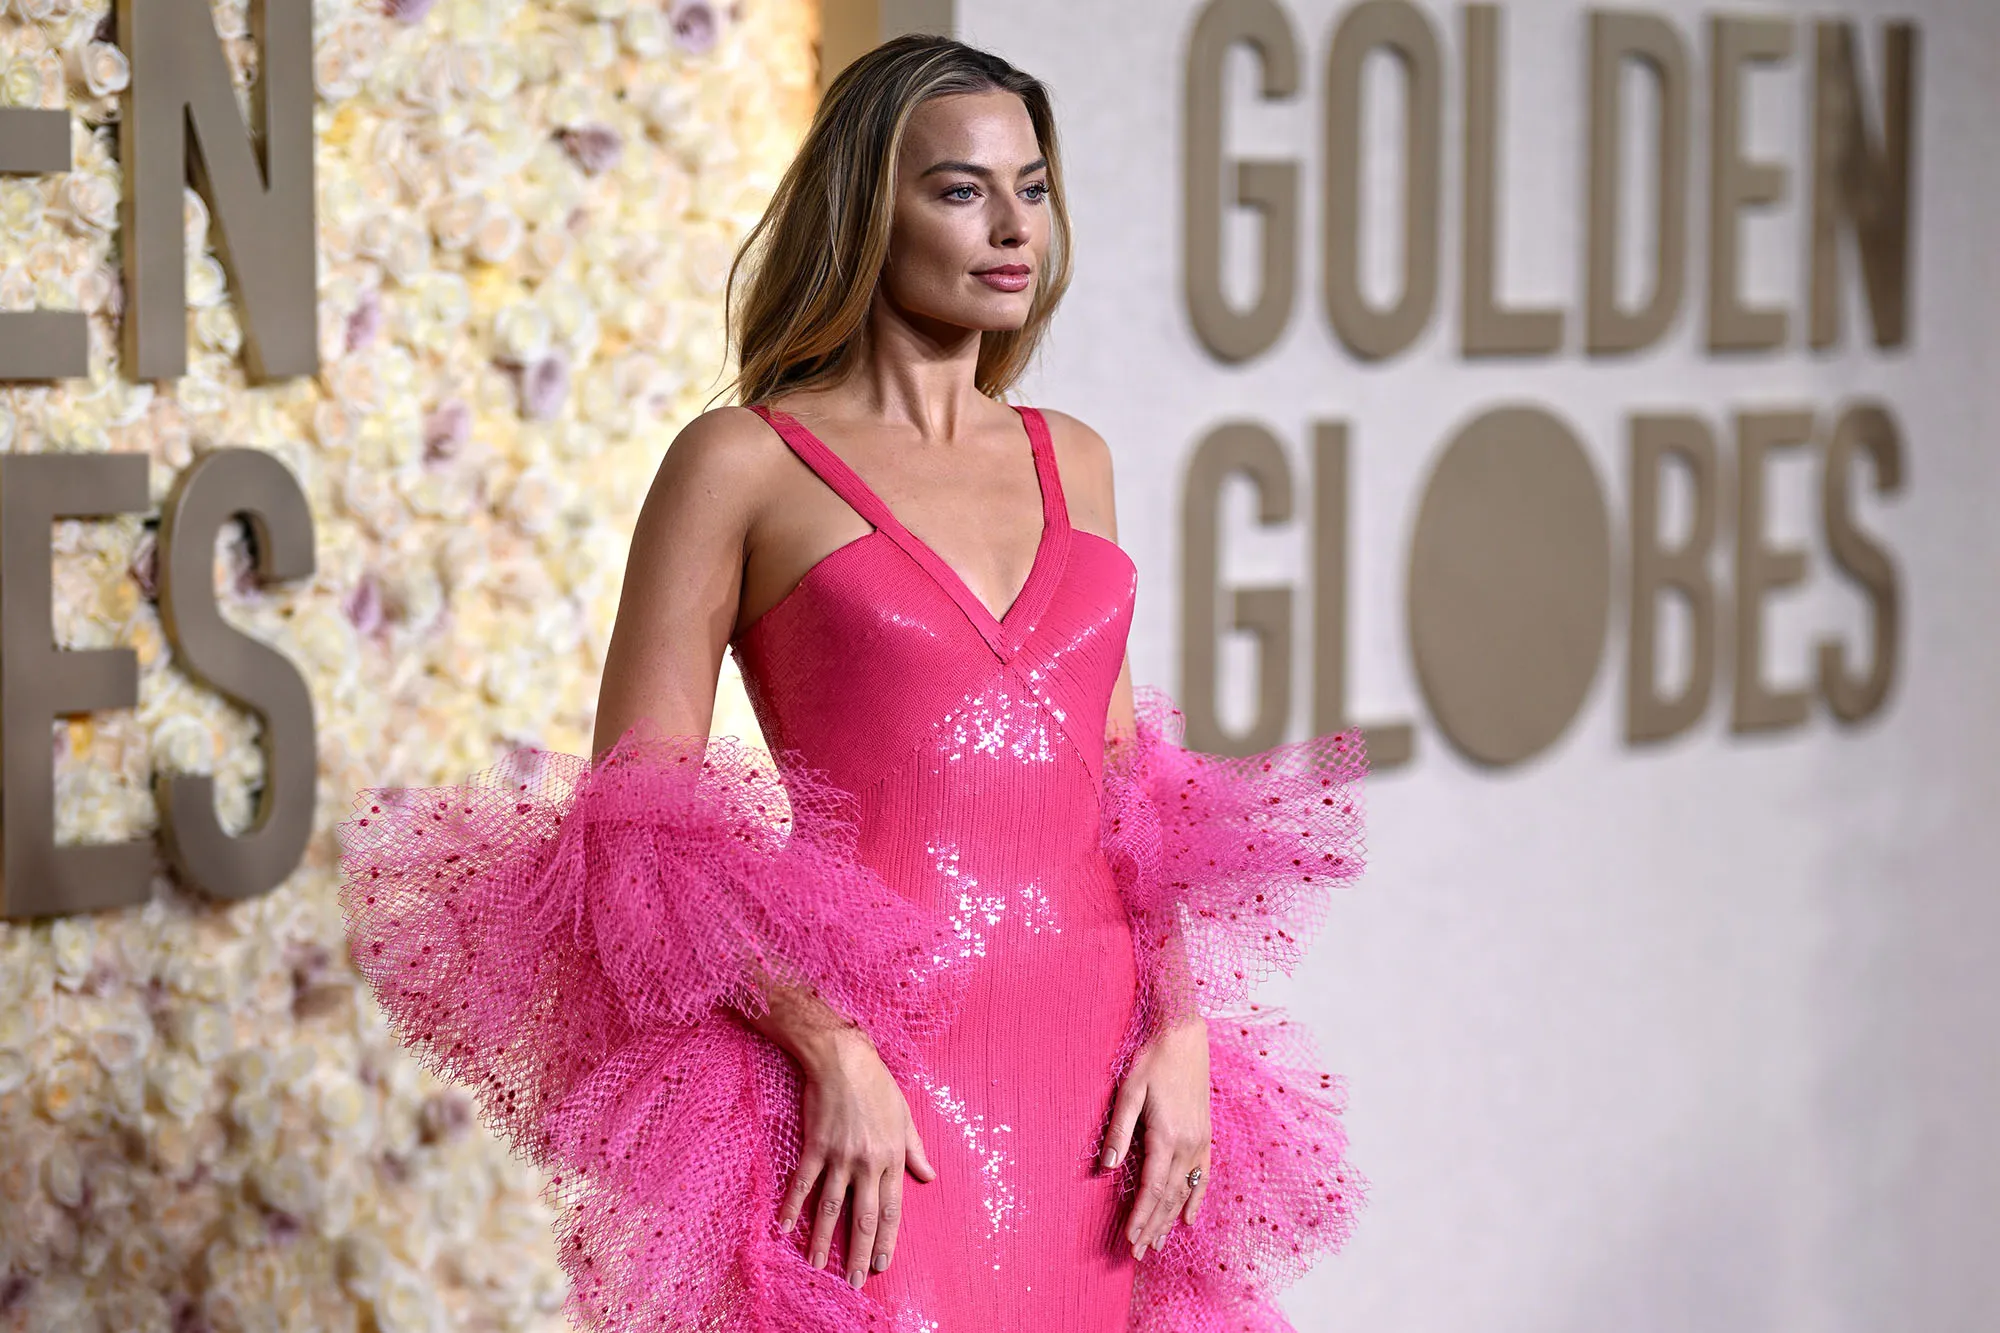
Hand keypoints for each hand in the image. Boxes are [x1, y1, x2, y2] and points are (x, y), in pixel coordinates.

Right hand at [777, 1026, 935, 1287]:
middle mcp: (867, 1163)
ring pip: (831, 1208)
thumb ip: (916, 1150)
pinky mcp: (815, 1146)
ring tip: (817, 1267)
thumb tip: (929, 1176)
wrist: (843, 1059)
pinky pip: (803, 1183)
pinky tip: (784, 1227)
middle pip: (863, 1217)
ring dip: (824, 1240)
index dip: (887, 1241)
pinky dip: (792, 1206)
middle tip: (855, 1282)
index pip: (892, 1210)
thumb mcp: (904, 1116)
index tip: (882, 1265)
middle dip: (860, 1253)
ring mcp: (839, 1156)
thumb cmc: (877, 1085)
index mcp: (891, 1158)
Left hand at [1099, 1015, 1210, 1258]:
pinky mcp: (1206, 1135)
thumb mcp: (1129, 1091)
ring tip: (1158, 1243)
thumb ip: (1119, 1130)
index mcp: (1166, 1135)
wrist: (1185, 1037)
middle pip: (1169, 1196)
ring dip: (1170, 1218)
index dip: (1141, 1216)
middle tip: (1138, 1252)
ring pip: (1186, 1190)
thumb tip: (1106, 1166)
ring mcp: (1200, 1141)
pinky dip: (1196, 1199)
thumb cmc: (1153, 1060)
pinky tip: (1189, 1217)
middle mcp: (1188, 1144)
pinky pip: (1203, 1175)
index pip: (1152, 1187)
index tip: (1129, 1239)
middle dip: (1153, 1225)